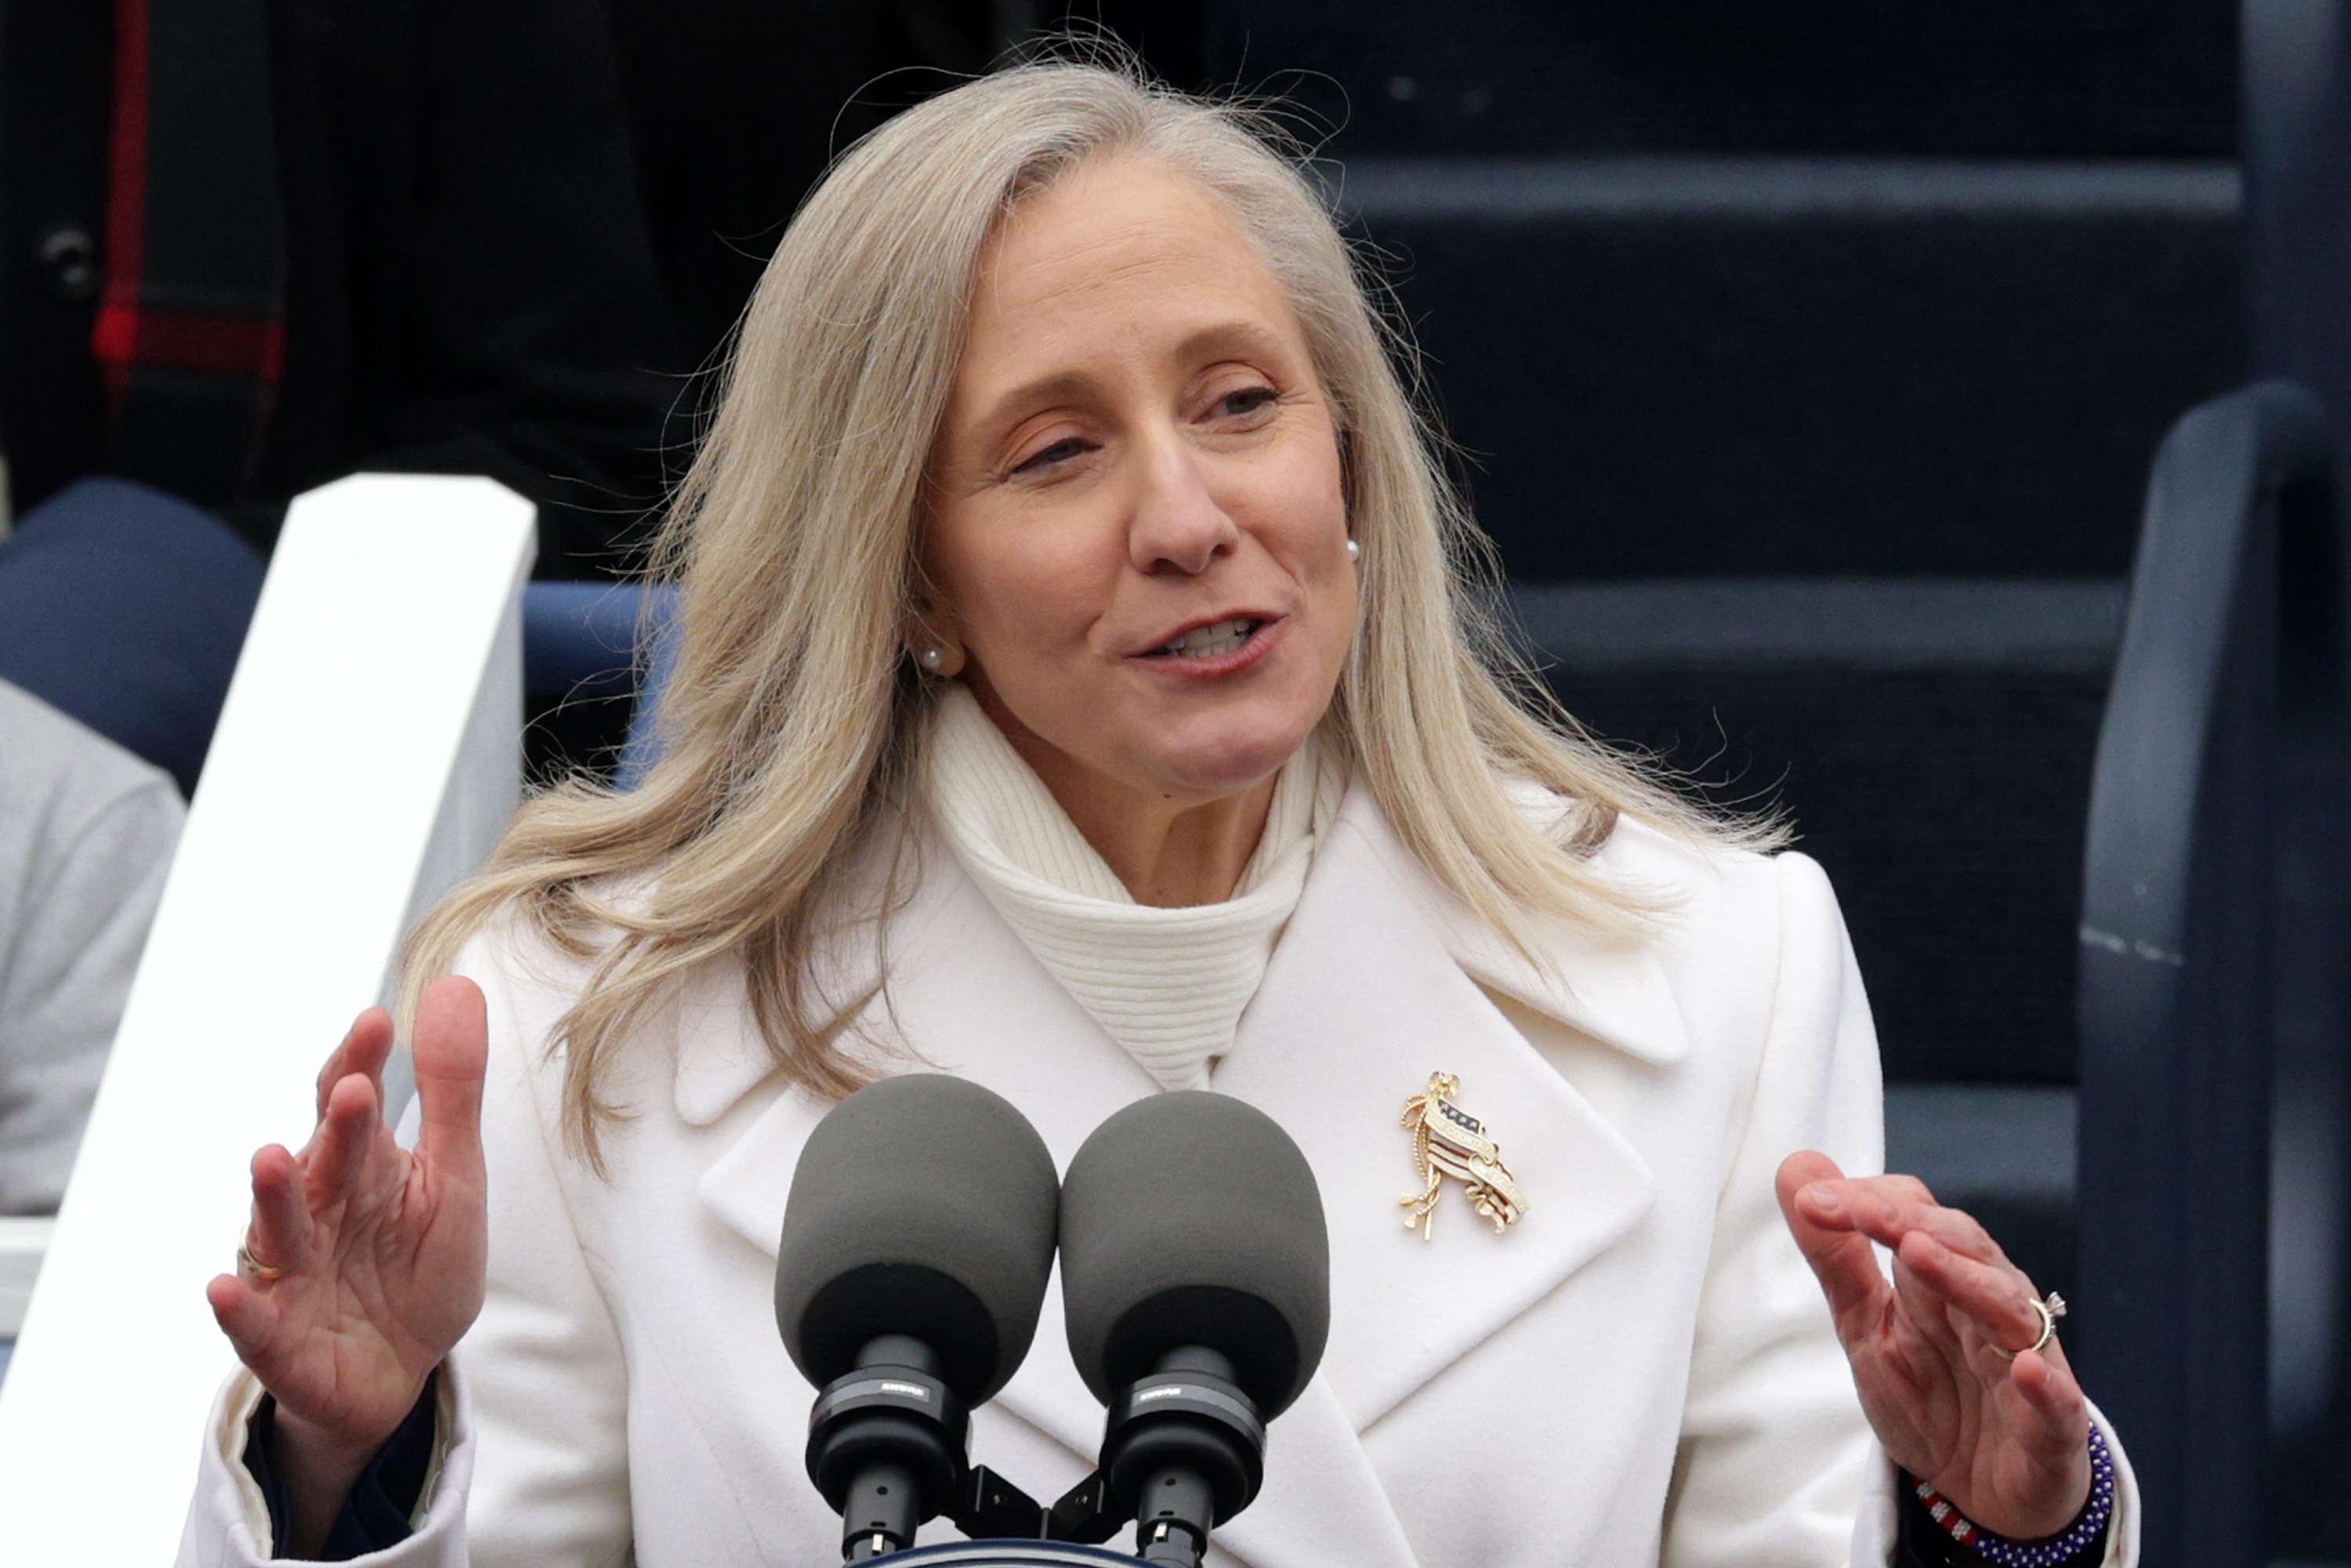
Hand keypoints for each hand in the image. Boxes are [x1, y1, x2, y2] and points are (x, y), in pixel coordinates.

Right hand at [206, 976, 489, 1553]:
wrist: (400, 1369)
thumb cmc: (419, 1265)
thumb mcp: (452, 1178)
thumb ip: (452, 1091)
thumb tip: (456, 982)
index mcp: (361, 1167)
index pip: (351, 1105)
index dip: (361, 1063)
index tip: (379, 1022)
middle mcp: (316, 1209)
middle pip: (322, 1160)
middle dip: (336, 1128)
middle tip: (356, 1088)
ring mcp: (292, 1272)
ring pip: (277, 1228)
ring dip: (273, 1195)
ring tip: (271, 1156)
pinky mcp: (278, 1338)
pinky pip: (252, 1321)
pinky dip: (238, 1305)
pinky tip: (225, 1286)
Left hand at [1776, 1151, 2090, 1540]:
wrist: (1983, 1491)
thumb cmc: (1934, 1396)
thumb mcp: (1867, 1326)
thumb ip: (1836, 1255)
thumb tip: (1797, 1167)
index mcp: (1945, 1280)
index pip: (1916, 1218)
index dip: (1869, 1203)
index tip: (1810, 1200)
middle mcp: (1992, 1308)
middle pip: (1964, 1248)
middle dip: (1909, 1224)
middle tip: (1860, 1211)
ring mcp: (2028, 1364)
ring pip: (2008, 1311)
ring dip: (1966, 1281)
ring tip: (1919, 1254)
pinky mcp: (2053, 1429)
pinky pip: (2060, 1404)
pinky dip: (2047, 1388)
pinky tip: (2026, 1372)